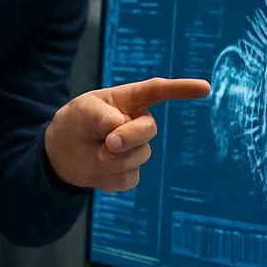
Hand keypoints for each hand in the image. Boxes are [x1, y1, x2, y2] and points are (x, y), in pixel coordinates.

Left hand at [44, 77, 210, 190]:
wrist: (61, 154)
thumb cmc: (75, 123)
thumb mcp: (80, 111)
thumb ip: (98, 114)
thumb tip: (118, 122)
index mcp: (129, 100)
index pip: (158, 91)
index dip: (182, 89)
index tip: (205, 88)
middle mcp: (137, 123)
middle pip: (149, 129)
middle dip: (130, 137)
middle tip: (108, 143)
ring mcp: (136, 149)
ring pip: (139, 156)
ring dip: (114, 158)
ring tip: (95, 153)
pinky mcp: (130, 173)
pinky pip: (128, 178)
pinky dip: (108, 178)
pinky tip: (97, 170)